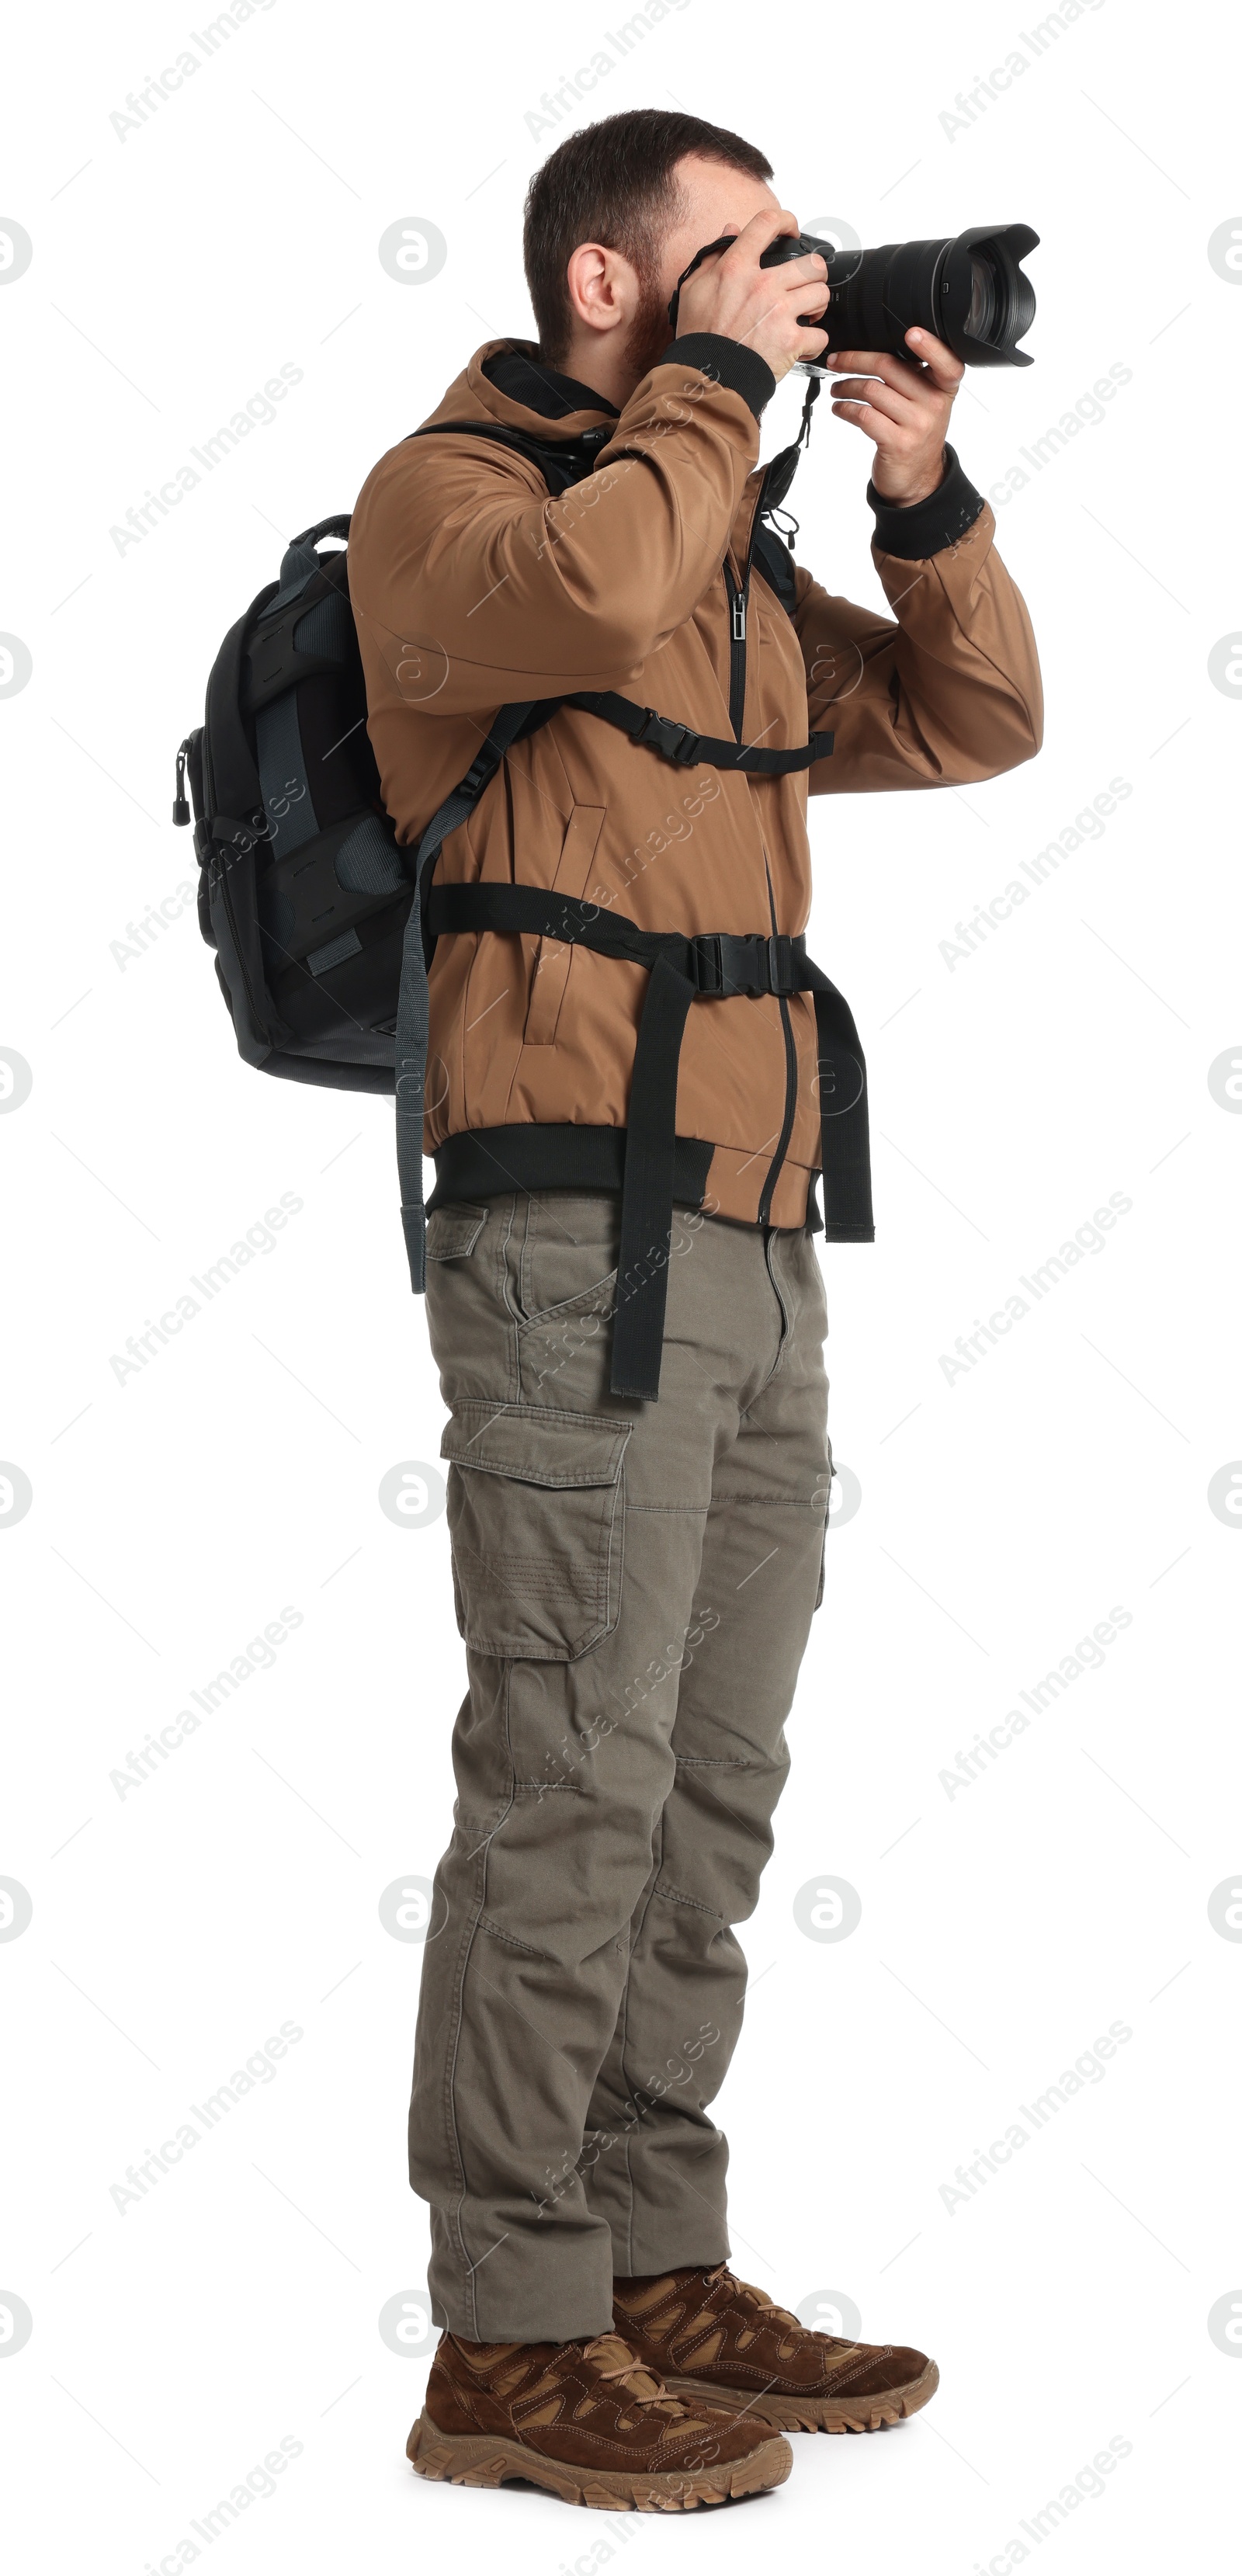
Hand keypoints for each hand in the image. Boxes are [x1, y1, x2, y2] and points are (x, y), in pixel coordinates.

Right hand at [676, 208, 827, 383]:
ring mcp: (779, 312)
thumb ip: (714, 256)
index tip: (790, 230)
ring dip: (817, 306)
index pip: (766, 224)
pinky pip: (821, 335)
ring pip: (820, 294)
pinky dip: (815, 342)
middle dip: (814, 274)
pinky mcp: (791, 341)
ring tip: (808, 315)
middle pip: (811, 264)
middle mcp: (762, 285)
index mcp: (737, 268)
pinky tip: (803, 345)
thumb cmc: (699, 337)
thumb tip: (731, 230)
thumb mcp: (694, 289)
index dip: (785, 221)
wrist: (706, 377)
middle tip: (806, 285)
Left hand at [825, 328, 962, 503]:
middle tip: (836, 361)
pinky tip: (839, 408)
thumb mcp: (926, 403)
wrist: (917, 479)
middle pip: (889, 367)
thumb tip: (873, 350)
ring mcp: (917, 425)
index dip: (930, 346)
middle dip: (855, 360)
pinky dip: (844, 409)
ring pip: (871, 390)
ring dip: (845, 386)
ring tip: (836, 389)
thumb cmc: (916, 434)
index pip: (946, 363)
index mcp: (944, 389)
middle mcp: (934, 404)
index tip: (911, 333)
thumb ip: (913, 378)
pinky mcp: (897, 443)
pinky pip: (863, 415)